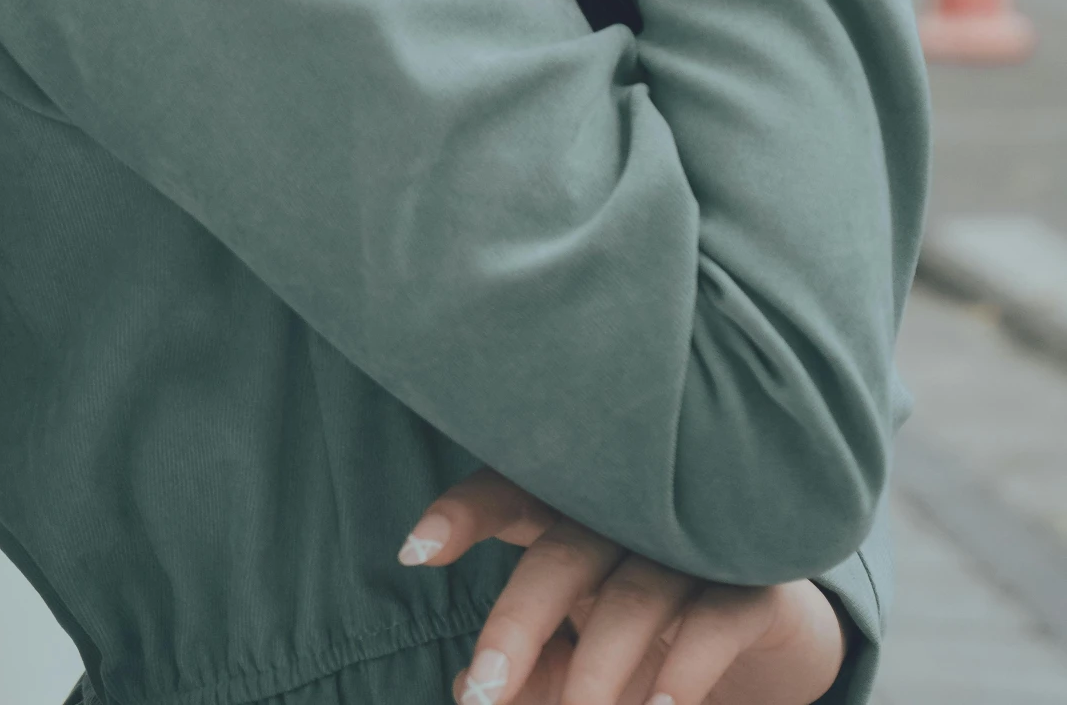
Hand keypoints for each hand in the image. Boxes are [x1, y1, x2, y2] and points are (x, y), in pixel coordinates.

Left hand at [398, 470, 846, 704]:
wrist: (764, 634)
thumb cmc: (640, 627)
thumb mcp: (577, 647)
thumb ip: (528, 667)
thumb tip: (464, 691)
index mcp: (574, 513)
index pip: (513, 493)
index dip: (466, 512)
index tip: (415, 550)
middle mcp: (629, 518)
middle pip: (564, 552)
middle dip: (519, 623)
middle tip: (485, 693)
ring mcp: (694, 549)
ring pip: (634, 595)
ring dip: (598, 669)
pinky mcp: (753, 589)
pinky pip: (715, 621)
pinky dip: (684, 669)